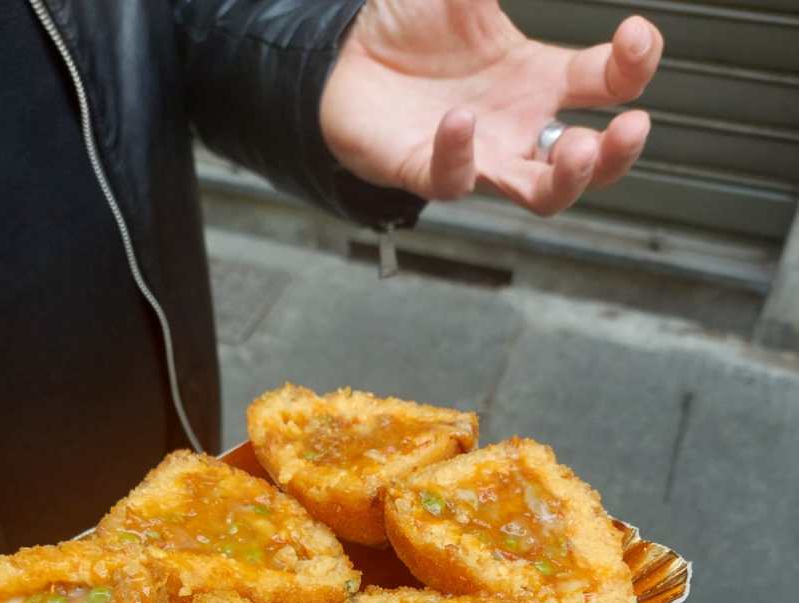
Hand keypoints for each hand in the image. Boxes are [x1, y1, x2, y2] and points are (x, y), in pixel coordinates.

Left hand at [321, 0, 662, 215]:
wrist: (345, 54)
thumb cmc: (408, 26)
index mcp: (538, 79)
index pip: (607, 85)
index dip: (634, 65)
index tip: (637, 34)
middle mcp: (517, 127)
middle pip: (587, 162)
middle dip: (617, 152)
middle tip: (634, 126)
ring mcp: (477, 155)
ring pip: (538, 194)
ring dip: (568, 179)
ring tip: (580, 148)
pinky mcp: (425, 170)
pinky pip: (451, 180)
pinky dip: (458, 153)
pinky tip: (460, 119)